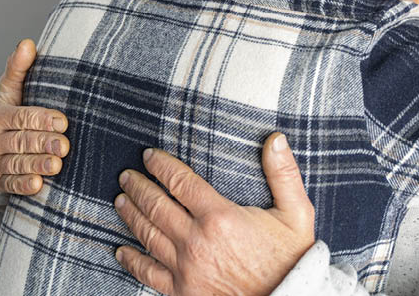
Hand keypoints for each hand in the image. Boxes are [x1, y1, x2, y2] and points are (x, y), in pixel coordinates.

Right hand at [0, 39, 69, 194]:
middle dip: (44, 143)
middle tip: (64, 146)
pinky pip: (10, 184)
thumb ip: (19, 69)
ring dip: (37, 164)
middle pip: (21, 141)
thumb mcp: (13, 91)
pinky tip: (37, 184)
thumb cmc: (12, 112)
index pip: (21, 116)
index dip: (42, 119)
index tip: (63, 122)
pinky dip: (23, 185)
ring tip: (56, 165)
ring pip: (16, 163)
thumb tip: (28, 43)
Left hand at [114, 132, 314, 295]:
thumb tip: (276, 139)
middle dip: (138, 187)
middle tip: (126, 175)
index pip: (180, 182)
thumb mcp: (297, 213)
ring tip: (121, 200)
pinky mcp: (182, 292)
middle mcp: (197, 241)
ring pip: (148, 235)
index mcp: (220, 217)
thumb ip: (284, 174)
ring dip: (131, 214)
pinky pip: (149, 273)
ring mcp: (186, 269)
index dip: (161, 166)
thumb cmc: (291, 259)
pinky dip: (132, 260)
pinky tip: (121, 250)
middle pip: (156, 206)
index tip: (149, 156)